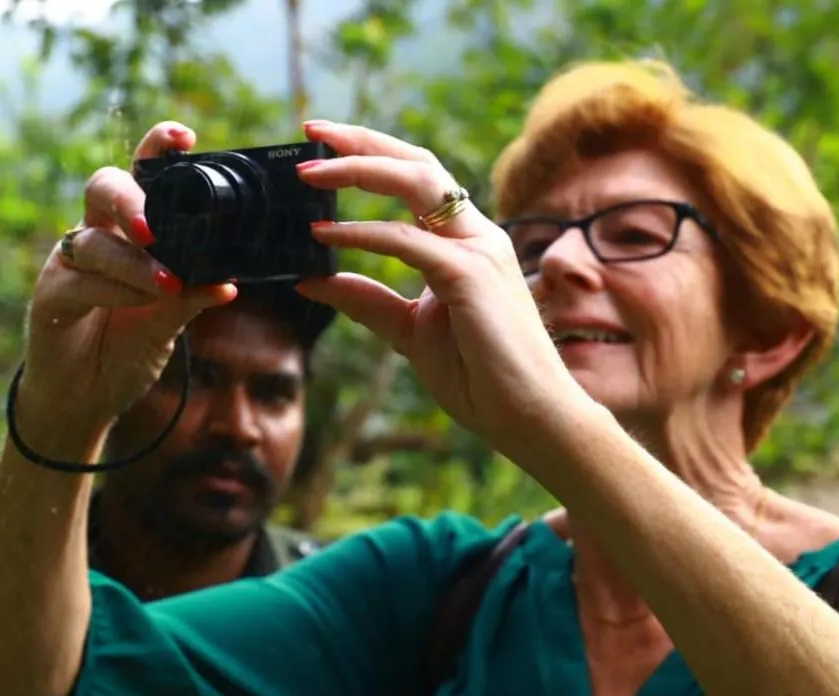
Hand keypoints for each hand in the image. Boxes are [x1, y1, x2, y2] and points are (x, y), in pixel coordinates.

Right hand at [20, 122, 235, 432]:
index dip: (155, 150)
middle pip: (103, 188)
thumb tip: (229, 282)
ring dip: (134, 263)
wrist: (84, 400)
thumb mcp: (165, 323)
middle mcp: (93, 237)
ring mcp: (67, 265)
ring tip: (168, 284)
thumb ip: (190, 298)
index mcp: (124, 233)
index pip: (139, 178)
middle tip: (157, 228)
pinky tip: (142, 301)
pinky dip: (115, 290)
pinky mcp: (49, 297)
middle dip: (132, 200)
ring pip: (95, 242)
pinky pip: (81, 284)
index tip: (184, 136)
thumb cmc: (122, 351)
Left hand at [293, 120, 593, 460]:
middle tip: (311, 133)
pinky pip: (407, 242)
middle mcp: (476, 236)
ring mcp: (478, 252)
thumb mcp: (409, 332)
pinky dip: (362, 232)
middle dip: (362, 141)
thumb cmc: (481, 379)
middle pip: (417, 163)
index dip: (372, 154)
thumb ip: (368, 301)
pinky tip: (324, 234)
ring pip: (418, 183)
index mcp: (465, 245)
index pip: (417, 179)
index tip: (322, 145)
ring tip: (309, 173)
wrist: (530, 418)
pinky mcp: (470, 277)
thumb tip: (314, 280)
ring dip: (359, 169)